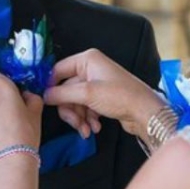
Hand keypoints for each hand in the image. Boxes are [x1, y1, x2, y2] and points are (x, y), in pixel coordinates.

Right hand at [44, 49, 164, 140]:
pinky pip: (85, 108)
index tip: (47, 102)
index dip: (51, 87)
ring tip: (86, 129)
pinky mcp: (101, 97)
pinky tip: (95, 127)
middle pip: (66, 90)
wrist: (145, 113)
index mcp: (87, 59)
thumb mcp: (87, 94)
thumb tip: (44, 96)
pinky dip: (88, 119)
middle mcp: (91, 69)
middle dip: (70, 110)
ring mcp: (96, 84)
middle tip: (75, 123)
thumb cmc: (121, 96)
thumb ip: (62, 94)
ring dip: (79, 118)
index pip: (58, 70)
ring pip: (75, 102)